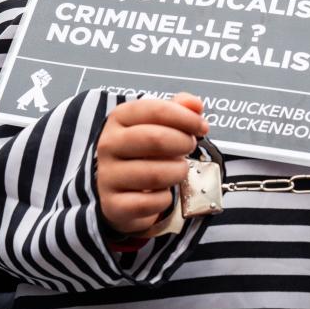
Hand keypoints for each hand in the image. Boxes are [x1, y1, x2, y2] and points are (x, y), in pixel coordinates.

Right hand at [95, 92, 206, 234]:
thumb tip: (195, 104)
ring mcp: (108, 175)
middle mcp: (109, 144)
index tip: (201, 126)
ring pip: (155, 174)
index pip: (155, 110)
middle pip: (155, 139)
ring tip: (179, 170)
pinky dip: (165, 199)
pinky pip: (150, 202)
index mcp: (119, 118)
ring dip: (177, 172)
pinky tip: (163, 193)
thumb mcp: (158, 125)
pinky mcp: (113, 204)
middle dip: (182, 143)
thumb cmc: (144, 153)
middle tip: (190, 147)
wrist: (122, 192)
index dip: (186, 118)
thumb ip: (178, 109)